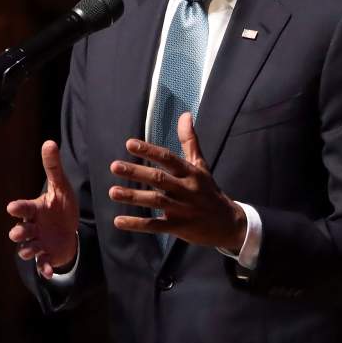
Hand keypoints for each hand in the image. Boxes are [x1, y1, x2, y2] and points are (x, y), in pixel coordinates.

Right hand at [7, 141, 79, 278]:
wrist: (68, 229)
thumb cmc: (60, 206)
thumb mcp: (61, 186)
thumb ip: (53, 167)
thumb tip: (50, 142)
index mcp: (34, 209)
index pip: (22, 208)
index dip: (18, 208)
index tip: (13, 207)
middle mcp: (32, 227)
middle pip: (20, 231)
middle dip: (19, 232)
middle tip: (21, 231)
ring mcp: (38, 242)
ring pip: (27, 249)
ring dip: (28, 250)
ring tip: (31, 251)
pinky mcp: (46, 255)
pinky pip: (42, 264)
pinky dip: (45, 268)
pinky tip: (50, 272)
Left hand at [108, 112, 246, 250]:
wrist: (229, 224)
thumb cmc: (209, 191)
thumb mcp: (201, 165)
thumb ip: (190, 141)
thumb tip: (185, 114)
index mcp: (190, 173)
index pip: (168, 158)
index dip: (149, 151)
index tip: (129, 144)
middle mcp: (186, 189)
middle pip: (159, 179)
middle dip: (136, 172)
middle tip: (114, 166)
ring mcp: (182, 209)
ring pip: (155, 201)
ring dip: (133, 197)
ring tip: (112, 192)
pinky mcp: (179, 227)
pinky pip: (155, 226)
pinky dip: (137, 224)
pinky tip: (118, 221)